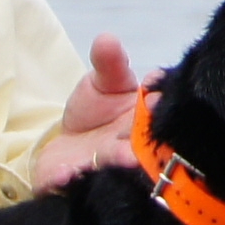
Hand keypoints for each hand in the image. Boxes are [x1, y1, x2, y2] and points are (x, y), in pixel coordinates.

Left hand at [31, 33, 143, 192]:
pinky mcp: (74, 184)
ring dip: (115, 164)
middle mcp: (131, 150)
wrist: (67, 144)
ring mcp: (104, 170)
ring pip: (115, 170)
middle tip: (138, 146)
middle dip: (141, 146)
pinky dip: (66, 180)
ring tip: (119, 158)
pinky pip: (71, 185)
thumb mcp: (103, 81)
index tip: (152, 99)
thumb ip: (108, 63)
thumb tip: (107, 39)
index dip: (157, 109)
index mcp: (144, 123)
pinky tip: (66, 173)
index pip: (158, 115)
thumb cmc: (95, 111)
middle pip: (142, 148)